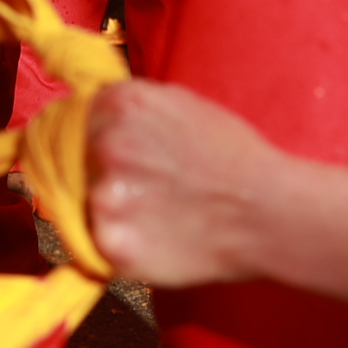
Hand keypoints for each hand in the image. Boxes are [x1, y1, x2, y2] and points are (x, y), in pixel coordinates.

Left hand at [86, 79, 284, 287]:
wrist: (267, 212)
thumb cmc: (236, 156)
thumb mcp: (186, 104)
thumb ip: (138, 107)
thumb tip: (102, 113)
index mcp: (123, 103)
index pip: (85, 116)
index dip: (104, 136)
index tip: (126, 154)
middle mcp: (106, 144)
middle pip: (81, 158)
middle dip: (107, 172)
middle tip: (149, 189)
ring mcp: (105, 196)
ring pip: (89, 202)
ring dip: (116, 209)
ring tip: (159, 215)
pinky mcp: (111, 243)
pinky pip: (98, 242)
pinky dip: (121, 242)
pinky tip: (156, 236)